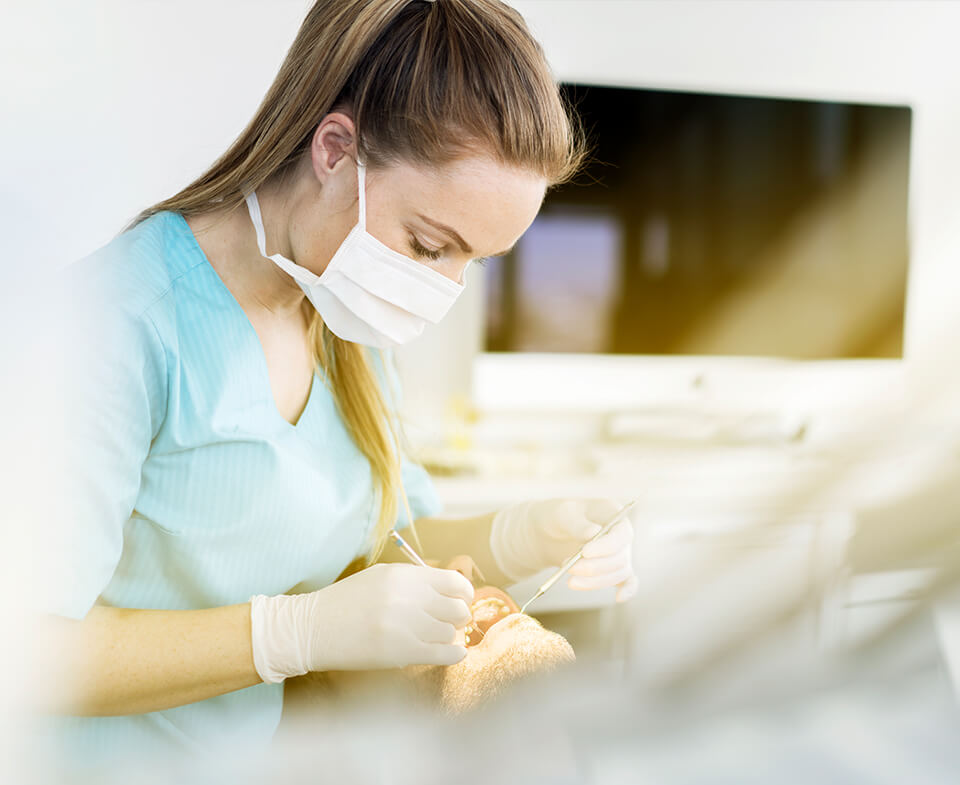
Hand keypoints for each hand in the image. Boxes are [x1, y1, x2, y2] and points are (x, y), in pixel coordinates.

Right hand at [249, 563, 474, 682]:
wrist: (312, 629)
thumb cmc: (347, 602)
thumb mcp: (381, 577)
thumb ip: (416, 581)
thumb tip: (453, 590)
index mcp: (403, 576)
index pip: (454, 582)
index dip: (464, 593)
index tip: (460, 600)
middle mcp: (408, 598)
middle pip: (458, 609)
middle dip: (458, 616)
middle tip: (449, 621)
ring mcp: (406, 626)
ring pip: (450, 633)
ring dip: (447, 636)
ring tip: (435, 637)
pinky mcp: (401, 653)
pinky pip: (445, 653)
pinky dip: (454, 654)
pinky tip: (452, 653)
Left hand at [489, 498, 637, 601]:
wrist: (548, 534)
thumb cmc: (556, 517)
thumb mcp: (561, 514)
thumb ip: (577, 523)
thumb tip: (593, 533)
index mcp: (612, 513)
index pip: (621, 534)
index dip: (606, 546)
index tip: (585, 552)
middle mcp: (620, 534)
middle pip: (620, 557)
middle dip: (595, 567)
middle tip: (570, 569)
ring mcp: (619, 552)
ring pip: (618, 573)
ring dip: (596, 581)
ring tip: (570, 580)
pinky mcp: (613, 568)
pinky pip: (628, 581)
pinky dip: (627, 590)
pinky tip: (619, 598)